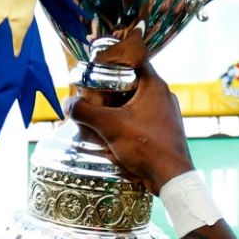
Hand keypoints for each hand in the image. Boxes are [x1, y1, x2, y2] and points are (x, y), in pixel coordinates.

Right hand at [67, 58, 195, 196]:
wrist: (171, 178)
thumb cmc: (146, 146)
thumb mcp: (110, 127)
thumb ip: (85, 112)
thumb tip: (67, 104)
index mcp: (154, 85)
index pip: (131, 60)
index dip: (111, 63)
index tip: (94, 71)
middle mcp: (163, 95)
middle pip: (131, 83)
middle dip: (109, 91)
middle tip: (91, 97)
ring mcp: (166, 113)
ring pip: (135, 103)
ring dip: (117, 108)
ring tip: (99, 117)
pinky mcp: (164, 130)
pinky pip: (142, 119)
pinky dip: (127, 122)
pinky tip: (113, 134)